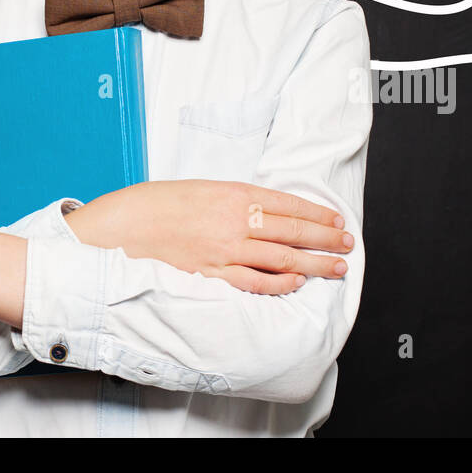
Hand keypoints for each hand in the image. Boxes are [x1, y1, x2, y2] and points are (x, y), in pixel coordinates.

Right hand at [64, 180, 353, 293]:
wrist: (124, 226)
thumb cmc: (159, 203)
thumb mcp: (203, 188)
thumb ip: (236, 200)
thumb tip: (268, 210)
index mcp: (233, 193)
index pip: (288, 204)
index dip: (316, 214)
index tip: (337, 220)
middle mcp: (235, 222)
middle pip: (292, 232)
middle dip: (325, 239)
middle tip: (348, 244)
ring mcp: (225, 251)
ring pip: (282, 260)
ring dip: (314, 264)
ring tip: (336, 267)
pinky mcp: (213, 275)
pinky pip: (254, 282)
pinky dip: (279, 283)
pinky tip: (296, 282)